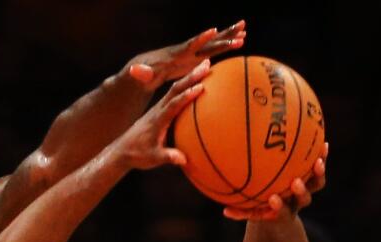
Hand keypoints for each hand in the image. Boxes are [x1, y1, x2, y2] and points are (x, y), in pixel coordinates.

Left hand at [111, 60, 208, 169]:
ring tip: (206, 65)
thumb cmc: (138, 155)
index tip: (200, 87)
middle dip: (191, 76)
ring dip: (190, 76)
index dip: (186, 96)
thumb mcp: (152, 159)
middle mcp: (157, 110)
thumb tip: (182, 159)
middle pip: (175, 89)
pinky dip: (185, 84)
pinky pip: (174, 93)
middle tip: (208, 64)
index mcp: (157, 120)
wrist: (121, 151)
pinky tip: (196, 79)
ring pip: (175, 88)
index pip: (172, 105)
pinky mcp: (159, 110)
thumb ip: (167, 157)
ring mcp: (158, 108)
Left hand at [127, 21, 245, 90]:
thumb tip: (135, 70)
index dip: (200, 39)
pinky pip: (213, 52)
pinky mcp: (195, 59)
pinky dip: (225, 47)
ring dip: (229, 38)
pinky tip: (239, 43)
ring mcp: (191, 54)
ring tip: (245, 31)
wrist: (144, 70)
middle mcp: (186, 51)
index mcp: (175, 54)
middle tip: (241, 26)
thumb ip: (139, 73)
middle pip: (207, 41)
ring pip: (213, 45)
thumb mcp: (140, 75)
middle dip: (223, 34)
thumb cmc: (141, 75)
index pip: (189, 45)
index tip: (213, 30)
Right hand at [223, 142, 328, 221]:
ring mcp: (306, 191)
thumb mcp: (250, 213)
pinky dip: (321, 157)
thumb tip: (223, 211)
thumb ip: (239, 213)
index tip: (273, 199)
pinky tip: (323, 144)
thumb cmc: (261, 211)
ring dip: (318, 174)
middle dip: (300, 191)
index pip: (281, 211)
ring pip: (316, 185)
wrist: (281, 216)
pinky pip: (318, 169)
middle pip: (303, 199)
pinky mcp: (312, 180)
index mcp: (282, 211)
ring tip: (318, 161)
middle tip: (295, 182)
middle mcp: (296, 202)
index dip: (279, 206)